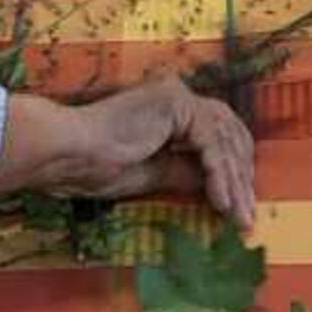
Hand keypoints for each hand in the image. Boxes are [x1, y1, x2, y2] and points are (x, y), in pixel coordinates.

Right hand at [0, 80, 255, 227]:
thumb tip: (215, 186)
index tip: (238, 206)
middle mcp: (176, 97)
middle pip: (228, 134)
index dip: (230, 170)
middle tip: (247, 214)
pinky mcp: (175, 102)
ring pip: (223, 139)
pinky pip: (210, 142)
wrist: (65, 153)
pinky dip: (219, 174)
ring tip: (238, 216)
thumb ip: (183, 174)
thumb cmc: (91, 167)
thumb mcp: (150, 176)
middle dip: (240, 176)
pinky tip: (222, 202)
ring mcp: (177, 95)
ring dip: (234, 181)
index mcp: (168, 111)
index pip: (216, 136)